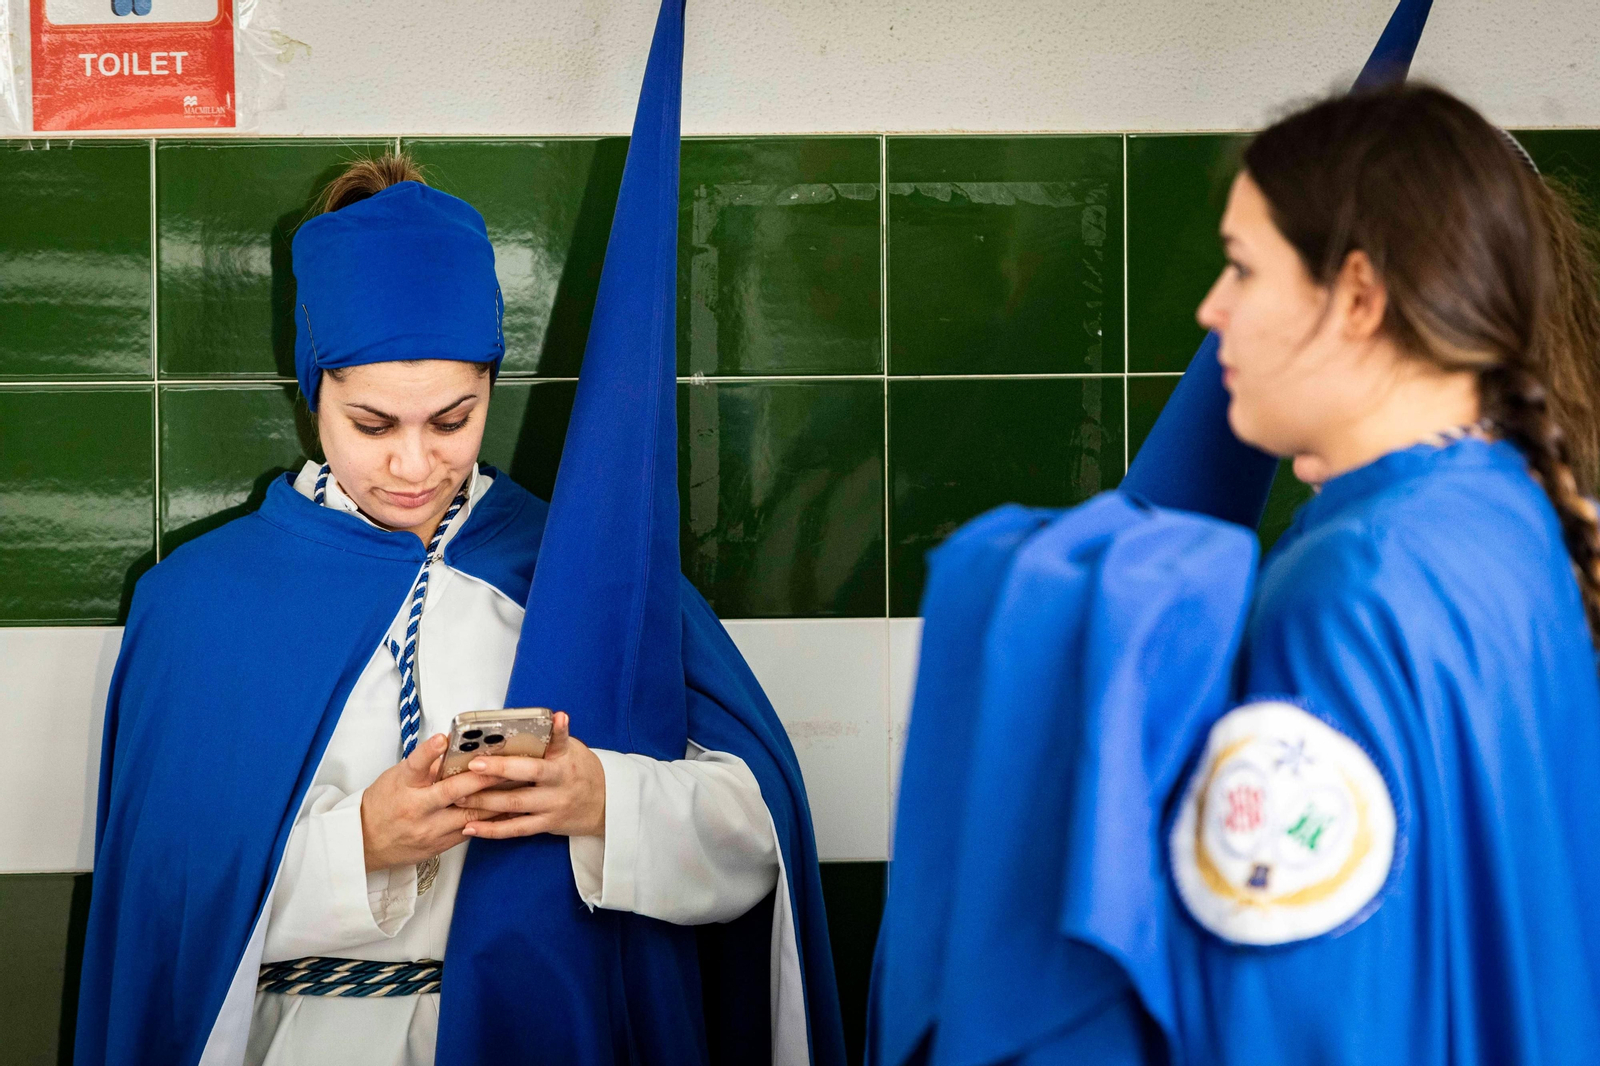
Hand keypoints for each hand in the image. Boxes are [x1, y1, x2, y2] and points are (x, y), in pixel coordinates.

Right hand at [360, 734, 501, 870]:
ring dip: (495, 800)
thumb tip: (456, 750)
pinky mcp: (440, 845)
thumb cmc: (383, 804)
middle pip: (451, 792)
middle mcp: (416, 808)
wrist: (365, 843)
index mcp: (402, 786)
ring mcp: (429, 830)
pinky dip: (490, 819)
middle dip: (482, 778)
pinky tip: (508, 809)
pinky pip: (471, 830)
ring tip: (517, 785)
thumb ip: (426, 766)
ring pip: (469, 814)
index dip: (429, 751)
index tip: (443, 738)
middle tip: (504, 764)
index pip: (414, 765)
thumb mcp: (396, 778)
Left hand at [456, 712, 606, 838]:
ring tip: (459, 796)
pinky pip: (515, 829)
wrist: (604, 805)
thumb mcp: (572, 750)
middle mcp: (559, 782)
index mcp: (565, 759)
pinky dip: (492, 830)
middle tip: (472, 766)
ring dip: (485, 801)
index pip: (559, 741)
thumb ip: (551, 740)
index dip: (556, 730)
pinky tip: (471, 827)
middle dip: (498, 770)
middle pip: (528, 775)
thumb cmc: (580, 772)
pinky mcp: (545, 824)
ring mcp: (552, 805)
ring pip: (515, 804)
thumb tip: (535, 719)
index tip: (554, 717)